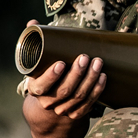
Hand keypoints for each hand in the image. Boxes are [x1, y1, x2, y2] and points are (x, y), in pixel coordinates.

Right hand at [21, 21, 106, 137]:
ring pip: (79, 96)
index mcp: (36, 89)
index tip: (62, 63)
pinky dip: (97, 89)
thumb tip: (34, 23)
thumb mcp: (38, 64)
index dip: (52, 76)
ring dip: (90, 79)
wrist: (52, 103)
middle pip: (65, 91)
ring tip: (98, 63)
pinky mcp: (77, 113)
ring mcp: (64, 110)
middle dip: (77, 74)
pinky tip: (102, 77)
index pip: (42, 86)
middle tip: (85, 57)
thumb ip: (37, 45)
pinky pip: (89, 103)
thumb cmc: (46, 77)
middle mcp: (49, 102)